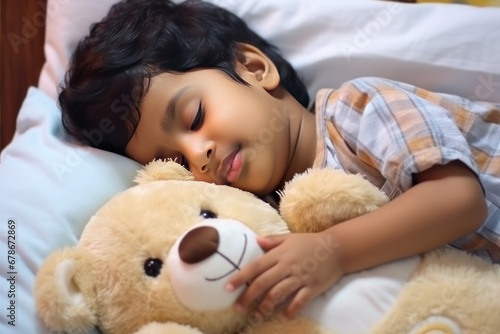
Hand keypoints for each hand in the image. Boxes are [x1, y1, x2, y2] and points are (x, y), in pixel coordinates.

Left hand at [226, 231, 343, 319]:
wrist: (337, 247)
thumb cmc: (310, 242)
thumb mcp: (290, 237)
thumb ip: (272, 240)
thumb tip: (256, 240)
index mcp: (280, 254)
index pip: (255, 266)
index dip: (240, 277)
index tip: (227, 288)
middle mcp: (287, 266)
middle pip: (263, 282)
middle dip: (248, 296)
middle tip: (237, 307)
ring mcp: (300, 277)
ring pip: (279, 293)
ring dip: (266, 306)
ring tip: (257, 315)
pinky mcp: (313, 287)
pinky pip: (300, 300)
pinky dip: (292, 308)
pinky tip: (285, 315)